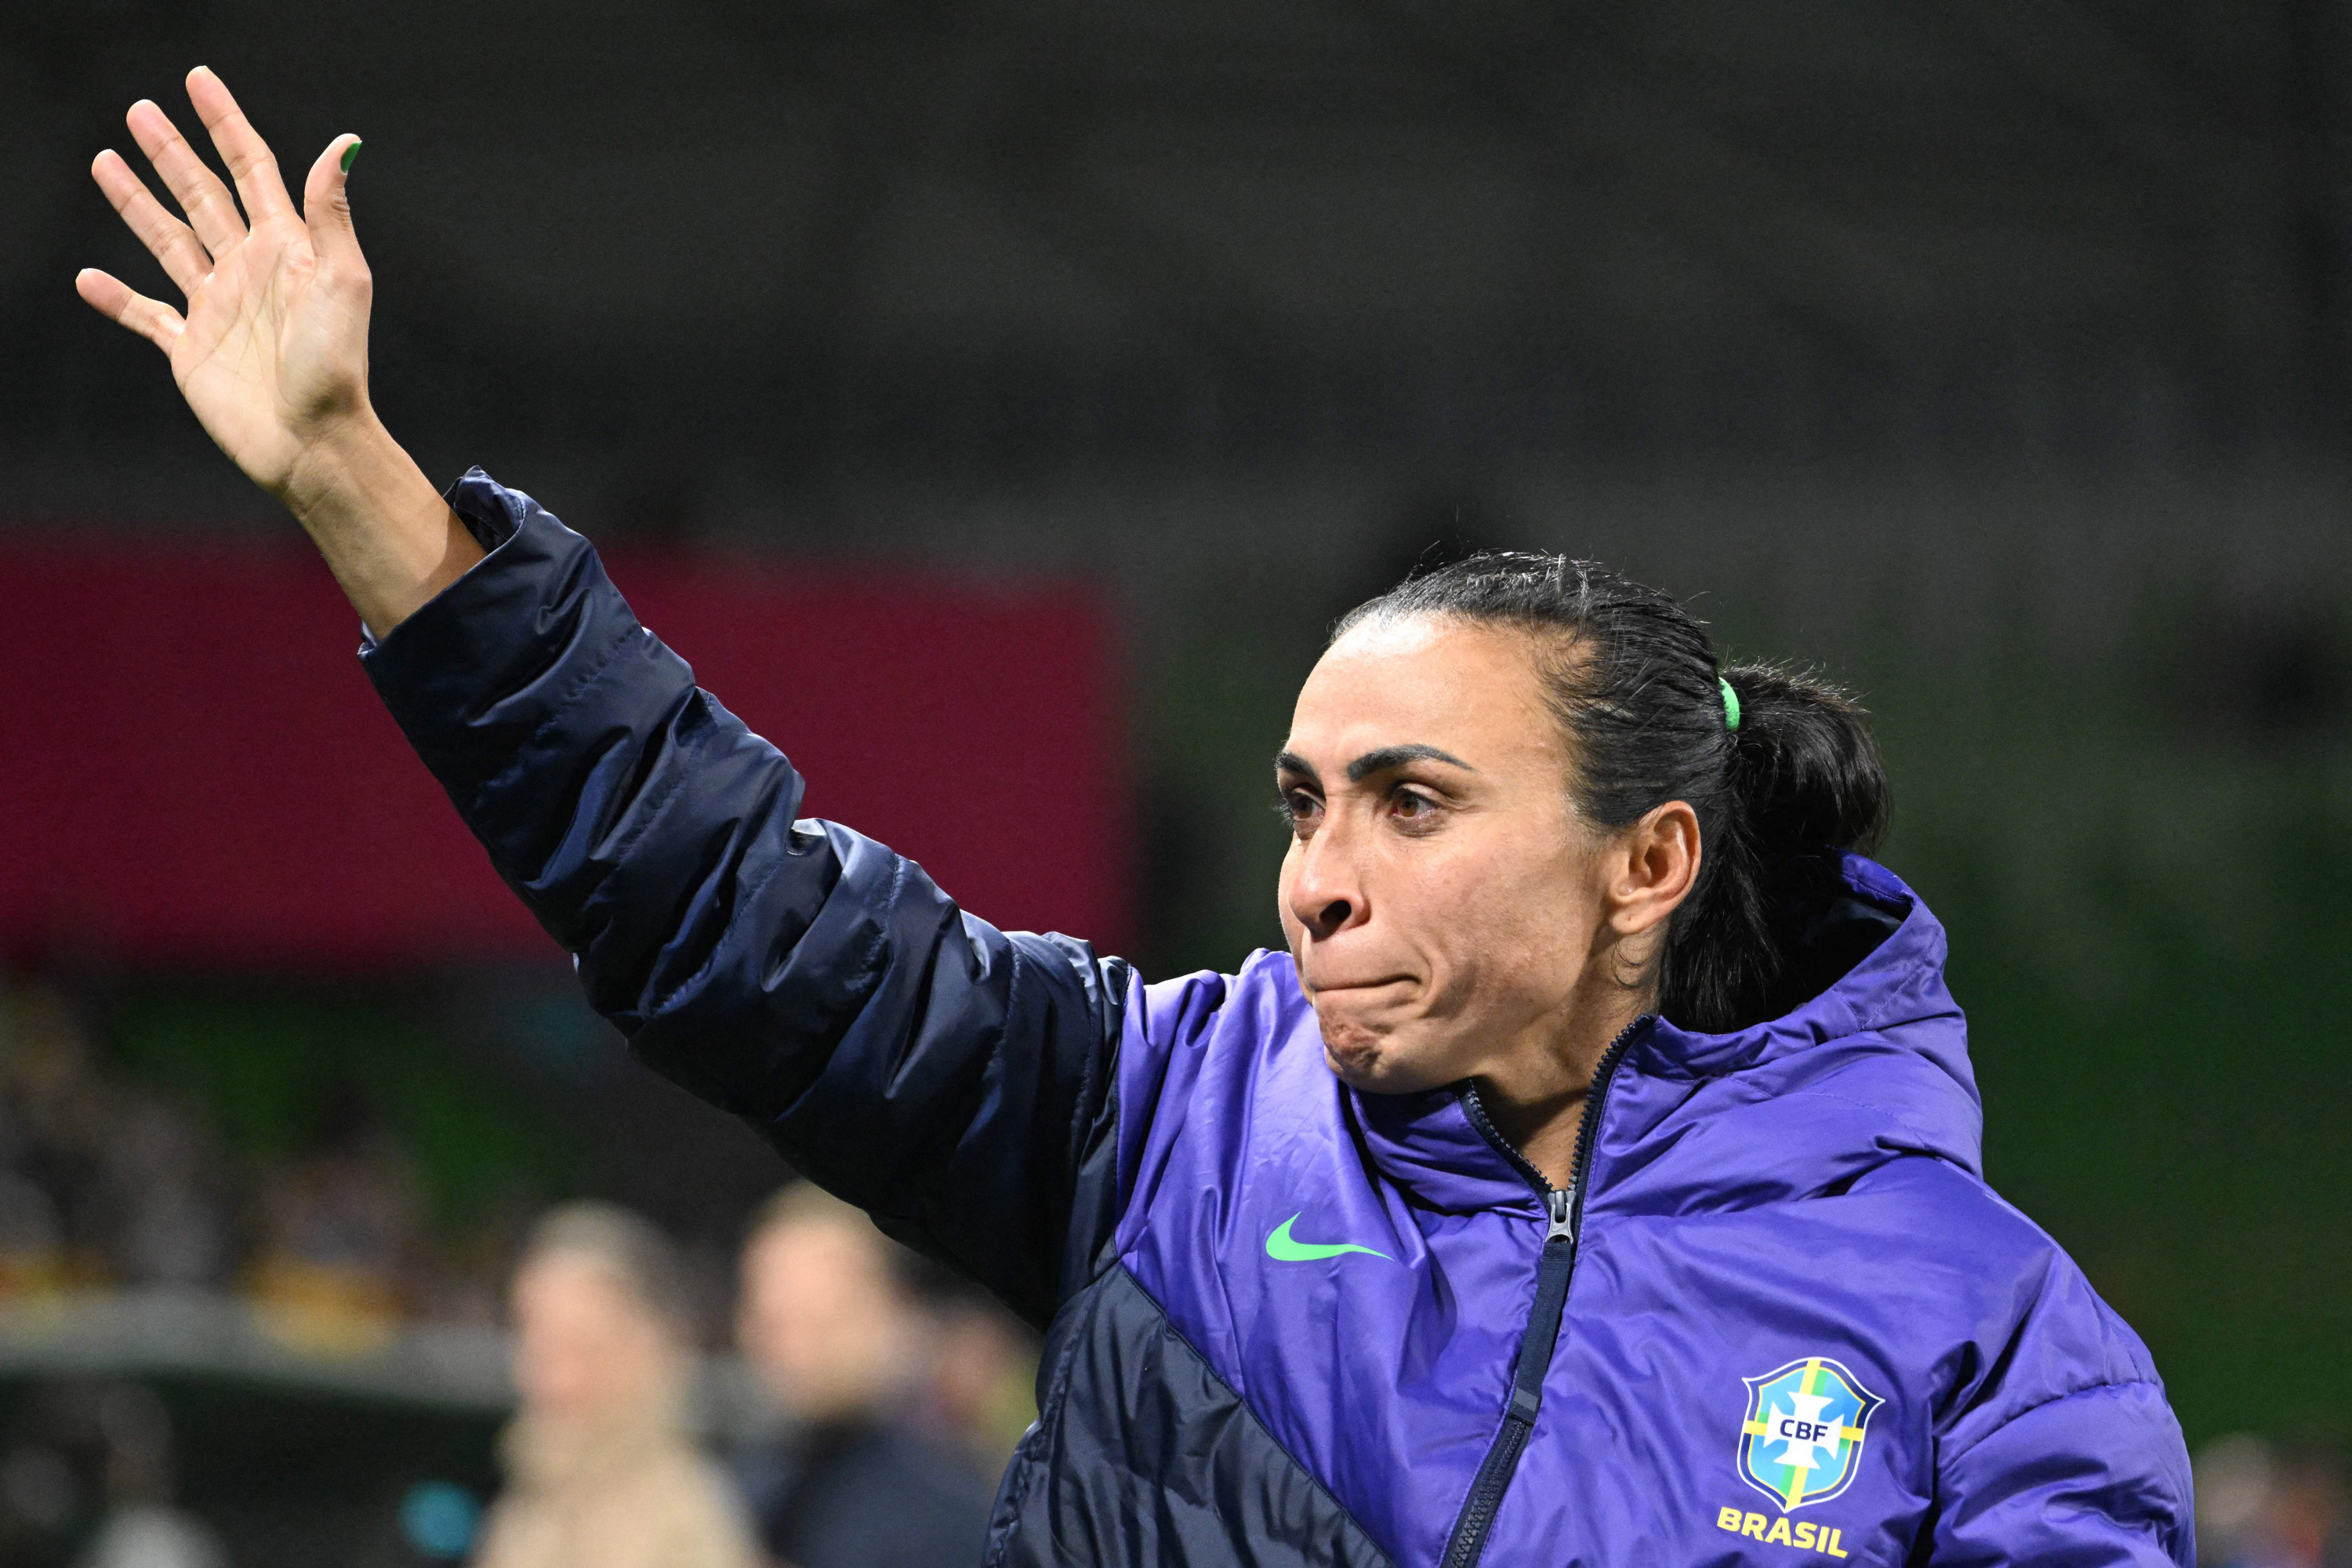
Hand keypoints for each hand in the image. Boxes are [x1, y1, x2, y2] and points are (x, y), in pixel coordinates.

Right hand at [77, 67, 479, 633]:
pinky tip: (89, 279)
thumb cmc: (335, 366)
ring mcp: (216, 308)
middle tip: (139, 110)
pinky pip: (146, 316)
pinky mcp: (191, 350)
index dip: (225, 124)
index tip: (198, 81)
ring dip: (137, 203)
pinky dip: (116, 299)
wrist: (314, 440)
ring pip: (168, 241)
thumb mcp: (343, 280)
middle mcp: (248, 271)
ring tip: (105, 161)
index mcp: (286, 249)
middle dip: (171, 152)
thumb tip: (344, 142)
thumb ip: (329, 211)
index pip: (251, 170)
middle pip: (201, 195)